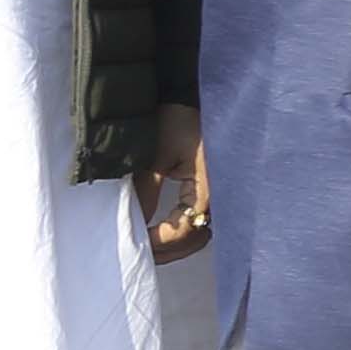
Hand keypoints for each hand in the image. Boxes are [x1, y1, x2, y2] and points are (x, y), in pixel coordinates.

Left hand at [136, 101, 208, 260]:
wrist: (190, 95)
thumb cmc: (177, 121)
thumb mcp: (158, 155)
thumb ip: (147, 190)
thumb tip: (133, 220)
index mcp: (207, 188)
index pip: (183, 229)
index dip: (158, 240)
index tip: (133, 241)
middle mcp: (217, 197)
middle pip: (194, 239)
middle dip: (167, 250)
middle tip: (139, 253)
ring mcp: (216, 195)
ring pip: (197, 234)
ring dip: (174, 244)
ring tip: (147, 246)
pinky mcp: (209, 190)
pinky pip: (197, 221)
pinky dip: (180, 231)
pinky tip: (162, 231)